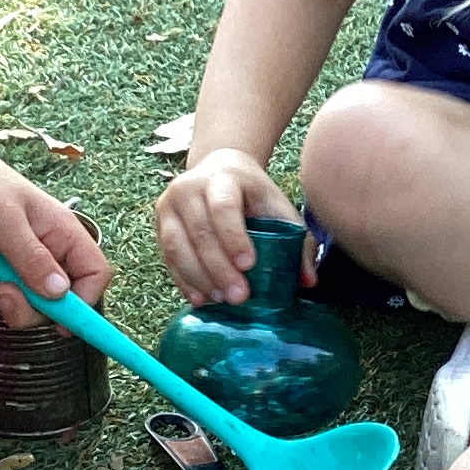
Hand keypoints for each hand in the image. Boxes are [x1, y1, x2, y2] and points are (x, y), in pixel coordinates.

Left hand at [0, 137, 112, 326]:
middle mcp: (41, 253)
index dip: (83, 303)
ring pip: (6, 303)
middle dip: (16, 302)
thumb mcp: (6, 221)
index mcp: (61, 234)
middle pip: (48, 304)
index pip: (94, 275)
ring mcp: (11, 264)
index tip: (59, 321)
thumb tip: (60, 294)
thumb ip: (33, 260)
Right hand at [153, 146, 306, 307]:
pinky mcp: (160, 224)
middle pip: (200, 231)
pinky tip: (200, 299)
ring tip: (220, 300)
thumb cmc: (253, 194)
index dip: (233, 236)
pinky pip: (167, 257)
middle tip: (238, 296)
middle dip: (218, 268)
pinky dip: (183, 280)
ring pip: (177, 246)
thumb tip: (309, 282)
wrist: (220, 170)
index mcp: (222, 178)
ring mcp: (169, 206)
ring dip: (199, 278)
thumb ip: (298, 241)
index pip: (223, 207)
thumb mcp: (278, 207)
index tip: (249, 264)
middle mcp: (188, 187)